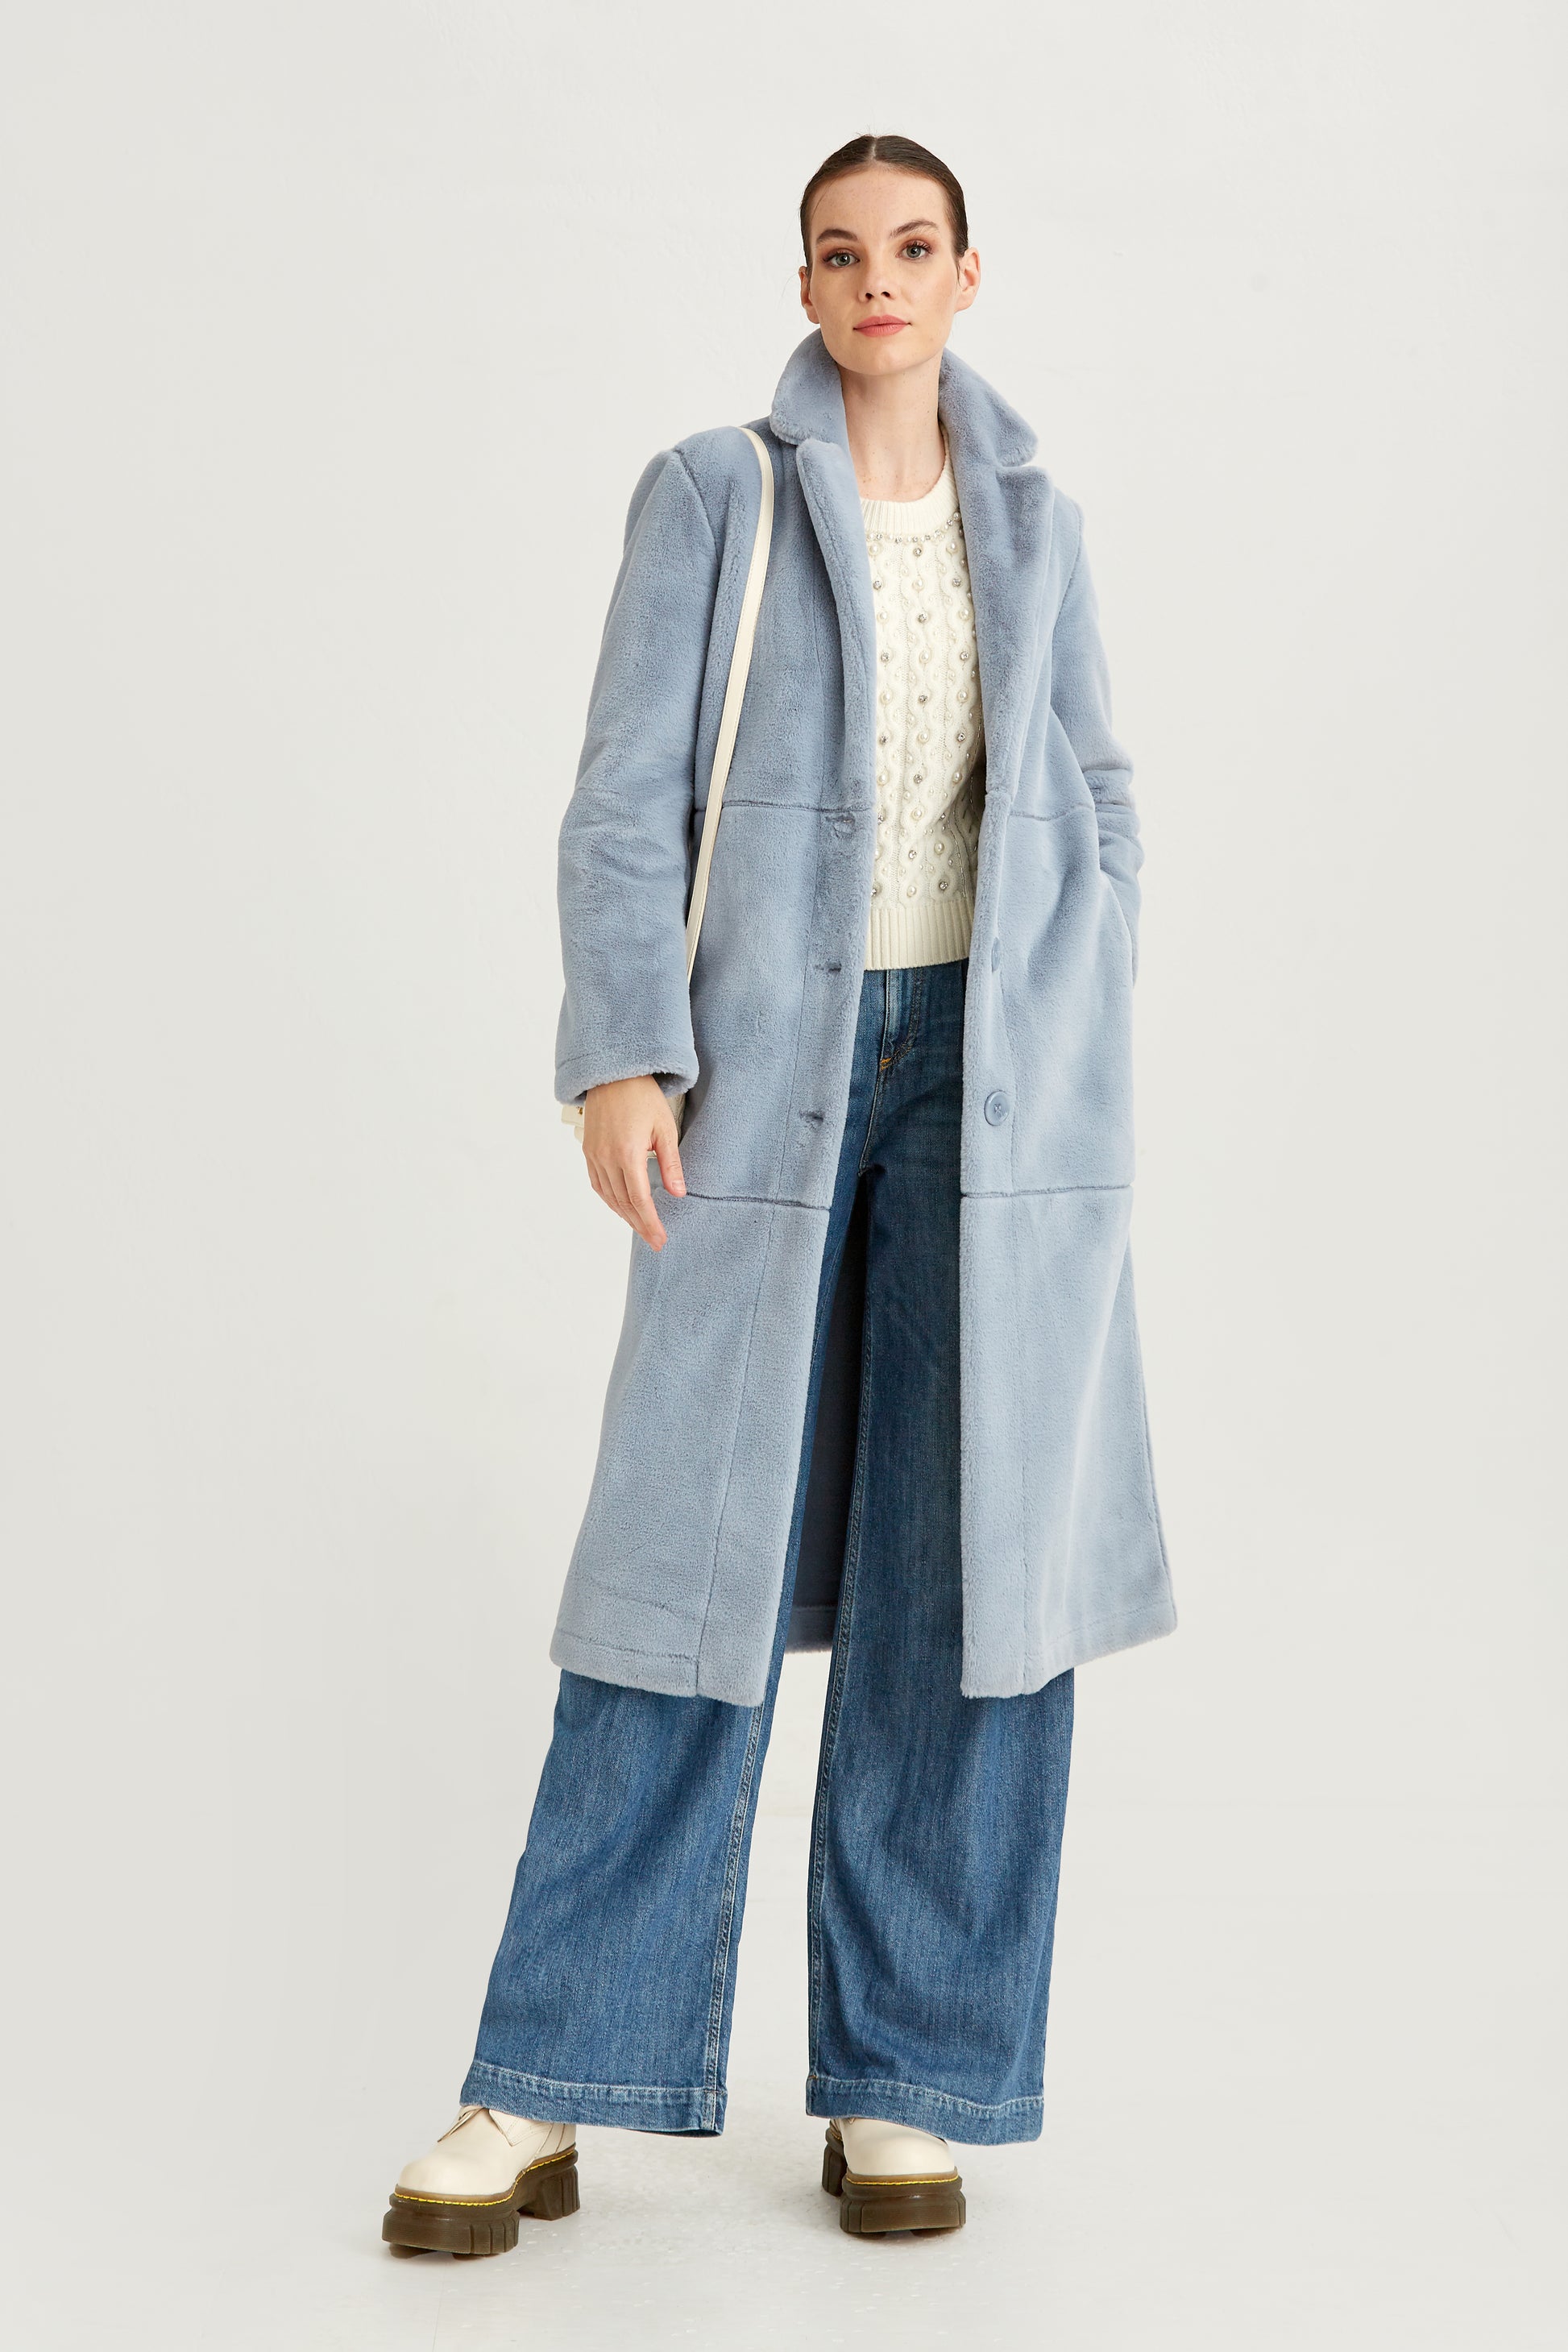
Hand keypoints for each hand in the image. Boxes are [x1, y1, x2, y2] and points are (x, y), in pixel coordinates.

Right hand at [581, 1076, 685, 1249]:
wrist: (613, 1074)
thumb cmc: (642, 1097)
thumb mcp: (665, 1128)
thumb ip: (671, 1164)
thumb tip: (678, 1193)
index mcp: (628, 1153)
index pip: (639, 1199)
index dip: (650, 1222)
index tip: (660, 1239)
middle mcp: (606, 1157)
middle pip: (623, 1203)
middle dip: (640, 1225)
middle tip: (654, 1242)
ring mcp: (594, 1155)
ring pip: (609, 1196)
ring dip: (625, 1215)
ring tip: (641, 1228)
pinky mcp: (588, 1150)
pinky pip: (597, 1183)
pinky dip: (610, 1200)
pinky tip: (621, 1207)